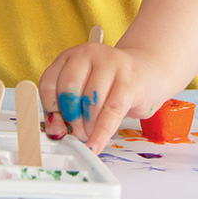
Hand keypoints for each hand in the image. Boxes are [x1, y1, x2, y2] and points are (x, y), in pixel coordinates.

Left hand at [38, 42, 166, 154]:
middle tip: (77, 134)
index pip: (49, 83)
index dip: (50, 110)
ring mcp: (111, 63)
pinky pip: (111, 111)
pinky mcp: (130, 80)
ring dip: (88, 127)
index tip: (56, 129)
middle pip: (68, 90)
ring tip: (92, 134)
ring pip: (90, 102)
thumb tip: (56, 132)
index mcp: (71, 56)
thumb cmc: (111, 85)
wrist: (148, 72)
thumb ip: (67, 107)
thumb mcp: (84, 89)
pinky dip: (102, 132)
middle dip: (70, 119)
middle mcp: (88, 54)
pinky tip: (97, 144)